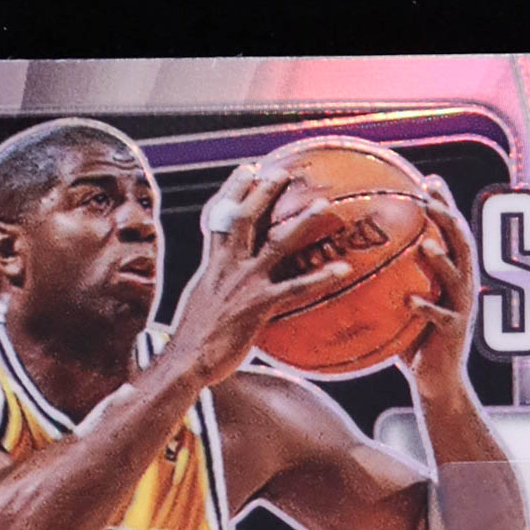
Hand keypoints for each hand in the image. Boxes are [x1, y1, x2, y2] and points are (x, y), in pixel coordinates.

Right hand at [164, 164, 350, 384]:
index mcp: (212, 264)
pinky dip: (321, 277)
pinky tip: (343, 269)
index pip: (219, 217)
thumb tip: (230, 290)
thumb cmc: (195, 340)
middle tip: (285, 171)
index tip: (247, 170)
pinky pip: (296, 288)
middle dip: (264, 191)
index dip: (234, 191)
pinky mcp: (260, 305)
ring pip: (276, 243)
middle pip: (246, 218)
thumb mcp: (202, 305)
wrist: (187, 360)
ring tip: (323, 206)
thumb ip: (218, 290)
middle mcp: (227, 266)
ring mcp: (245, 283)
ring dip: (301, 222)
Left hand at [403, 177, 477, 395]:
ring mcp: (461, 309)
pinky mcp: (453, 333)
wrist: (436, 379)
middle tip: (430, 200)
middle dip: (449, 220)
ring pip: (457, 278)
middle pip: (462, 245)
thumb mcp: (402, 301)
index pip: (452, 232)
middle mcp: (463, 286)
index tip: (430, 181)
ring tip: (426, 244)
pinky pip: (440, 318)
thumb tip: (350, 253)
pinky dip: (425, 308)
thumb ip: (389, 278)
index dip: (445, 205)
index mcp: (453, 274)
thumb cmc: (413, 338)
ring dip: (442, 260)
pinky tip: (409, 301)